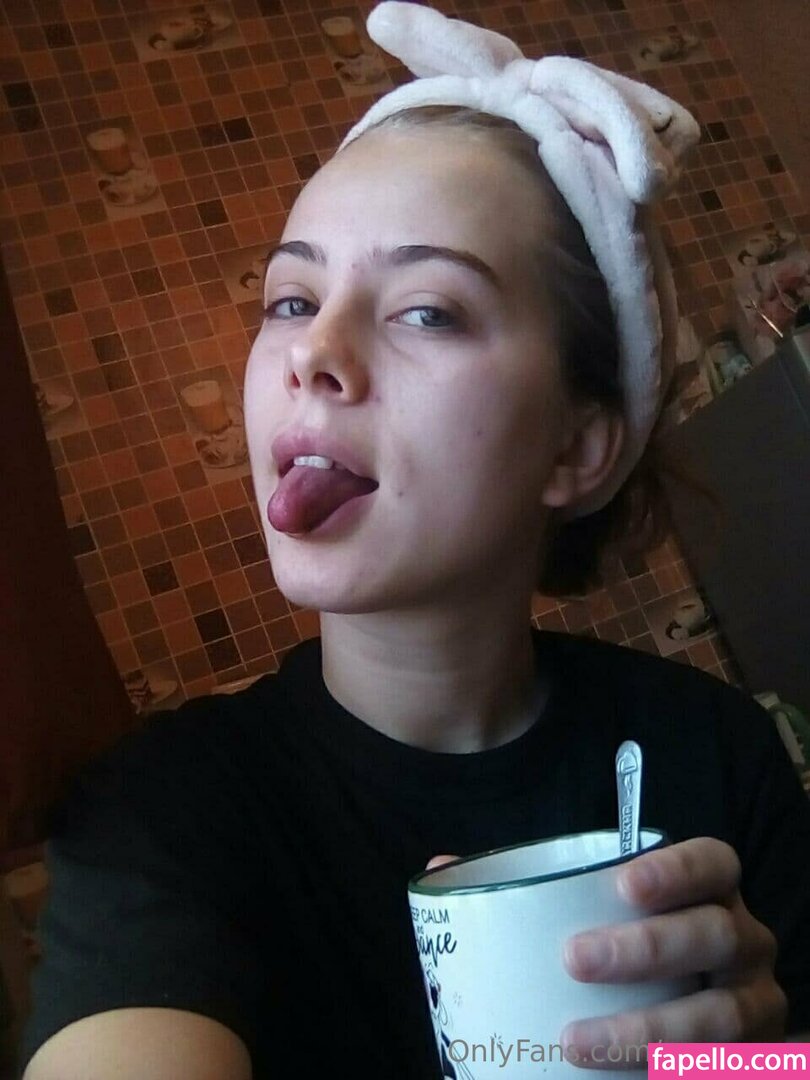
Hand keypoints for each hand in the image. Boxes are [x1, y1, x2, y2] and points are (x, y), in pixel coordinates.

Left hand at [427, 839, 786, 1068]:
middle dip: (647, 948)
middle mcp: (742, 943)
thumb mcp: (585, 916)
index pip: (714, 862)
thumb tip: (441, 868)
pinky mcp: (749, 1062)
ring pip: (721, 1017)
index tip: (622, 883)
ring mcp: (752, 1006)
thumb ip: (525, 891)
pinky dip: (671, 1072)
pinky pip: (722, 1070)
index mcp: (707, 893)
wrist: (673, 1032)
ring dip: (647, 1029)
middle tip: (573, 959)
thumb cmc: (620, 953)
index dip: (677, 868)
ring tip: (573, 1042)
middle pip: (716, 935)